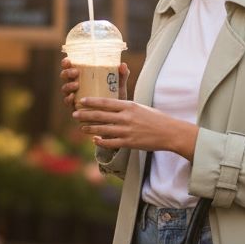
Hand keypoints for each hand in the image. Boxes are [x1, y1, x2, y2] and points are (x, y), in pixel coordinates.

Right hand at [60, 53, 129, 113]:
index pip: (71, 67)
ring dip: (68, 85)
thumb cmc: (116, 97)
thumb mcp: (119, 86)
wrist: (116, 117)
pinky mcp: (75, 108)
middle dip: (67, 73)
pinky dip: (69, 99)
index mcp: (83, 76)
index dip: (66, 63)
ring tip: (76, 84)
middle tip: (76, 72)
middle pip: (65, 77)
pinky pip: (68, 103)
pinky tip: (73, 97)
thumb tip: (123, 65)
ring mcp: (75, 97)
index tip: (68, 60)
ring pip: (65, 89)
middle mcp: (76, 85)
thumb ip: (121, 75)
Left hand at [73, 97, 197, 159]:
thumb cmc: (156, 118)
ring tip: (81, 128)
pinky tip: (94, 140)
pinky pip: (111, 142)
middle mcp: (126, 117)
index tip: (81, 101)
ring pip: (103, 130)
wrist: (169, 133)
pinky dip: (101, 141)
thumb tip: (114, 105)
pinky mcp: (129, 143)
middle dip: (85, 115)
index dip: (91, 102)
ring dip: (90, 128)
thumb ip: (127, 106)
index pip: (106, 102)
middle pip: (100, 116)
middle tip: (74, 114)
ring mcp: (127, 131)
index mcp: (129, 106)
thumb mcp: (141, 107)